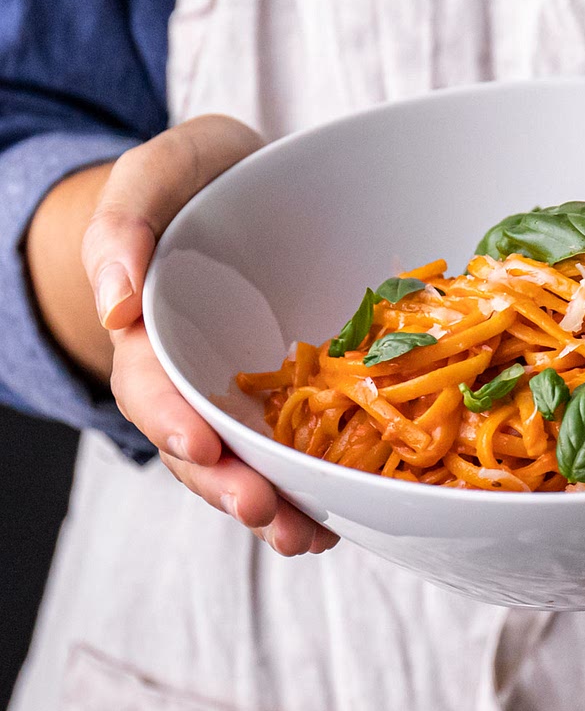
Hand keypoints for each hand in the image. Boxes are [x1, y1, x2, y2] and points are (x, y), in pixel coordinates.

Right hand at [31, 115, 339, 555]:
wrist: (251, 184)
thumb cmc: (201, 177)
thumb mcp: (160, 173)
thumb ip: (127, 221)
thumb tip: (115, 302)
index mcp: (154, 330)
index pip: (151, 386)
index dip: (170, 419)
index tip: (202, 445)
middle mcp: (196, 374)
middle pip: (200, 444)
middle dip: (227, 485)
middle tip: (265, 513)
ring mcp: (245, 389)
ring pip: (250, 460)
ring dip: (274, 504)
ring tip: (307, 536)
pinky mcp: (293, 392)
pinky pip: (299, 445)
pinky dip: (316, 483)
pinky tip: (343, 511)